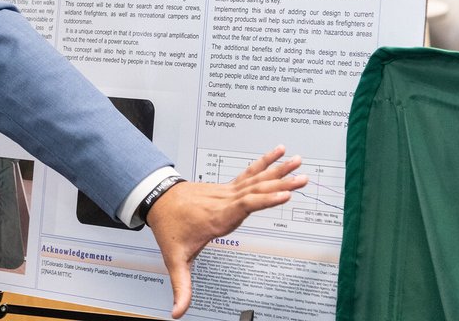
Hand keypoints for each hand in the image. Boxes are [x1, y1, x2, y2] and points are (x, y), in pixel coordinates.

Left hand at [145, 145, 306, 317]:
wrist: (156, 200)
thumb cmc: (168, 227)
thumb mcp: (174, 259)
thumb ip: (180, 286)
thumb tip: (178, 312)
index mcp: (216, 217)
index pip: (243, 205)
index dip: (264, 199)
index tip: (284, 193)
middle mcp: (224, 200)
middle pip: (255, 189)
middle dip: (280, 183)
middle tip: (302, 177)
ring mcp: (226, 191)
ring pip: (255, 178)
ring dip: (277, 169)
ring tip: (297, 160)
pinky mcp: (228, 187)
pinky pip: (249, 173)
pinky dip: (265, 162)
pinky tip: (278, 153)